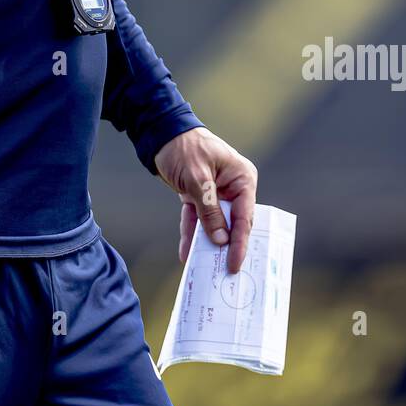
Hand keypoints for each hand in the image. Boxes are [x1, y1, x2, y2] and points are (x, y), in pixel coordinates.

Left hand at [153, 127, 257, 273]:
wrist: (160, 133)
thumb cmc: (184, 148)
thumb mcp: (197, 179)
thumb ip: (209, 210)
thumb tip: (221, 240)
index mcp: (242, 178)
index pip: (244, 216)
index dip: (240, 242)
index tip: (235, 264)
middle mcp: (233, 187)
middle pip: (232, 223)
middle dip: (226, 247)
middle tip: (224, 273)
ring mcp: (216, 193)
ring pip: (214, 225)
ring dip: (207, 245)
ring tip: (204, 269)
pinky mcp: (199, 197)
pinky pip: (197, 220)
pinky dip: (191, 234)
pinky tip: (186, 253)